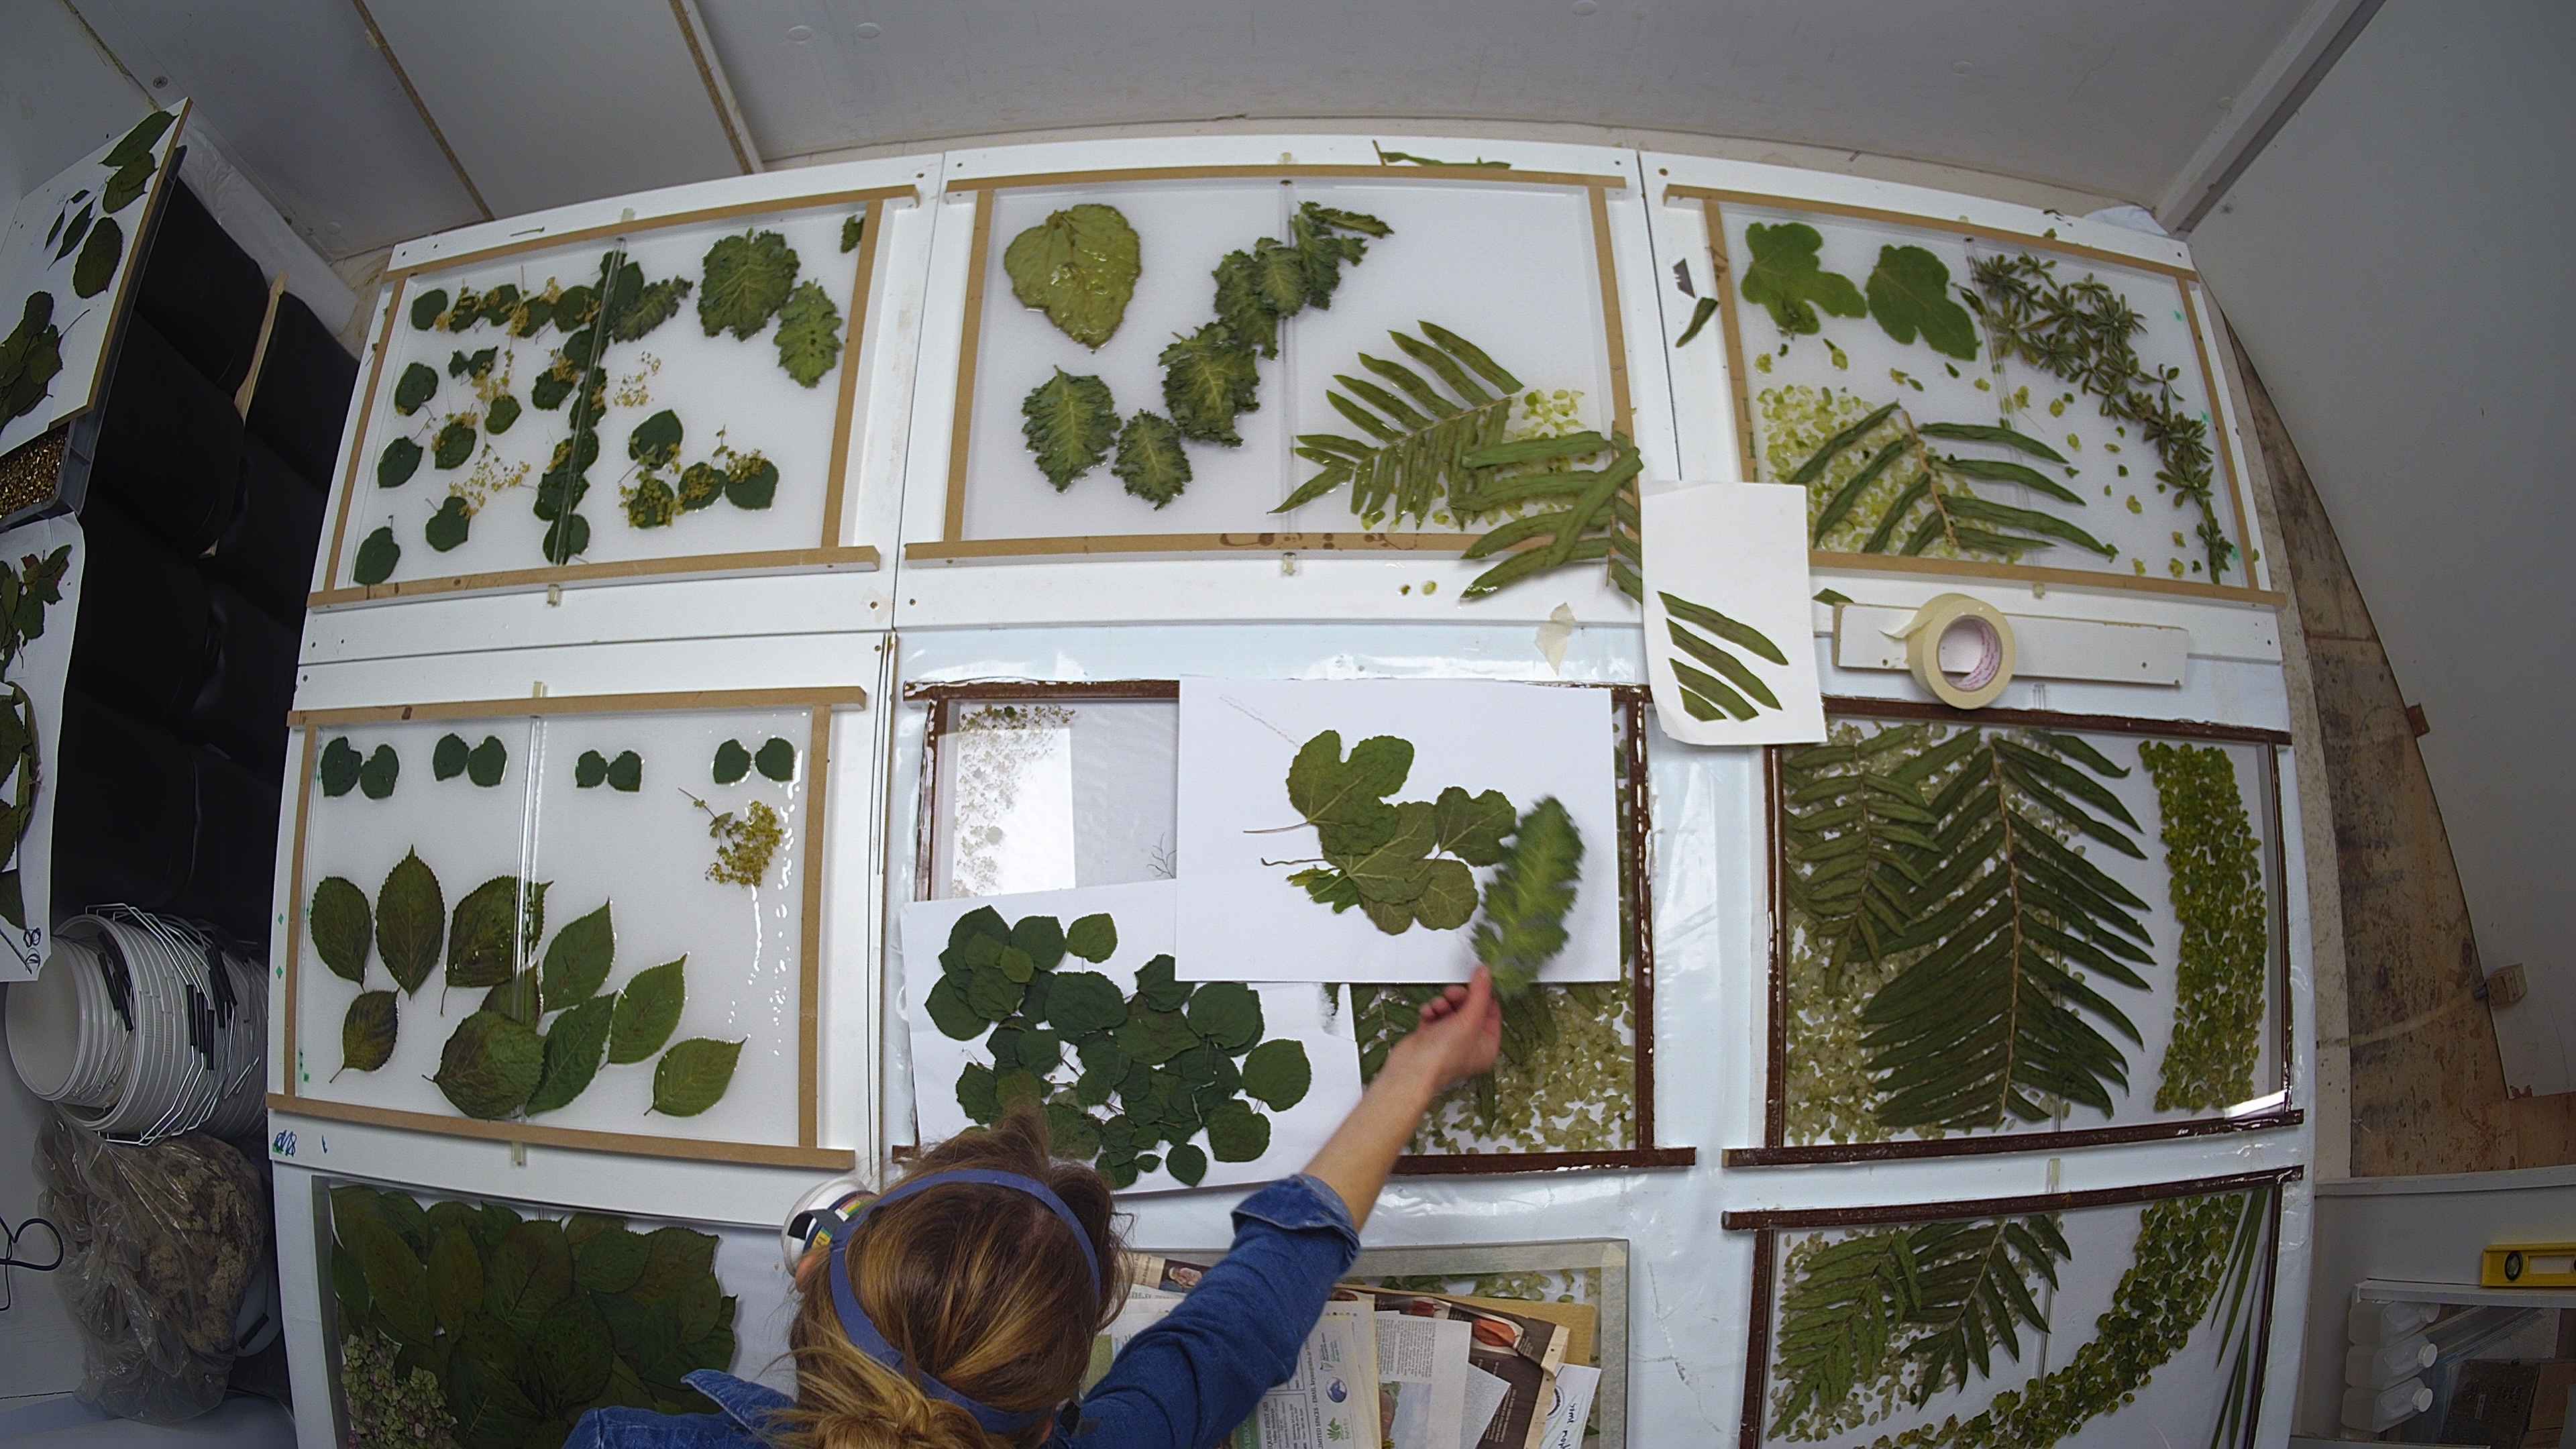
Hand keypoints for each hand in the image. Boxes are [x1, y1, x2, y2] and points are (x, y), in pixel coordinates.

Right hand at [1389, 966, 1501, 1093]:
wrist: (1411, 1068)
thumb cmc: (1443, 1057)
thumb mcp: (1470, 1020)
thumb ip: (1479, 993)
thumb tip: (1486, 974)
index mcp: (1487, 1046)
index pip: (1492, 1012)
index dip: (1485, 995)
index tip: (1478, 979)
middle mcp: (1470, 1044)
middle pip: (1470, 1009)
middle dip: (1460, 998)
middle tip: (1453, 994)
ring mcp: (1449, 1040)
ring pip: (1451, 1009)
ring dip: (1443, 1004)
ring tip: (1438, 1007)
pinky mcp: (1431, 1036)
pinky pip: (1435, 1014)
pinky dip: (1431, 1011)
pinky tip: (1428, 1014)